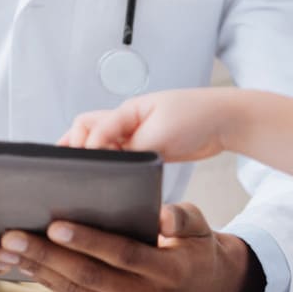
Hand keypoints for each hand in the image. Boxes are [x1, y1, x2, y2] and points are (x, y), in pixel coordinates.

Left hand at [0, 202, 264, 291]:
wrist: (209, 290)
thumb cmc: (196, 246)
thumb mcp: (200, 225)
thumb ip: (182, 217)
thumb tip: (161, 216)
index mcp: (171, 274)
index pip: (123, 255)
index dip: (88, 241)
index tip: (53, 226)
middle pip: (91, 278)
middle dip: (47, 257)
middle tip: (11, 237)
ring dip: (40, 272)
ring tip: (8, 251)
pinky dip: (53, 285)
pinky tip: (28, 267)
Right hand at [61, 88, 238, 160]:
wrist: (225, 121)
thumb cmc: (197, 117)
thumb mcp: (161, 135)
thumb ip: (133, 149)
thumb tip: (110, 162)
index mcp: (128, 111)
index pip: (93, 127)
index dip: (85, 147)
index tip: (84, 165)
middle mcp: (128, 120)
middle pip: (87, 129)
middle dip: (75, 145)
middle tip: (66, 168)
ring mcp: (137, 133)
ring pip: (102, 143)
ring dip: (92, 155)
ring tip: (81, 176)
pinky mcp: (147, 147)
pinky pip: (120, 155)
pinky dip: (111, 165)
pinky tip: (109, 180)